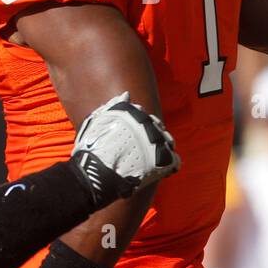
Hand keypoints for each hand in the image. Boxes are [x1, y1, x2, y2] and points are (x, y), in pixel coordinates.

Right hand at [69, 91, 179, 206]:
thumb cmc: (92, 148)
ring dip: (160, 147)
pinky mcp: (165, 160)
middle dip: (151, 135)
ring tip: (149, 158)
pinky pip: (174, 160)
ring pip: (167, 141)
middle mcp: (148, 124)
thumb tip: (126, 95)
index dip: (138, 125)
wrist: (97, 173)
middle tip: (139, 148)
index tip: (130, 136)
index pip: (142, 115)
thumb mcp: (97, 121)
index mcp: (132, 113)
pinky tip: (158, 168)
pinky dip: (168, 164)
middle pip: (156, 127)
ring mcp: (158, 141)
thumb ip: (112, 106)